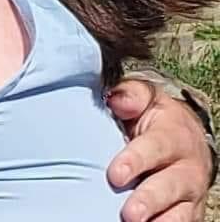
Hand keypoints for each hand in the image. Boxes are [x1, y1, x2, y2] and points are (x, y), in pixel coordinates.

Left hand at [106, 78, 212, 221]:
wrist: (187, 136)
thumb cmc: (155, 117)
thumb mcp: (145, 98)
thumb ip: (131, 95)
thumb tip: (117, 100)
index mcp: (173, 136)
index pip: (154, 149)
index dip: (135, 162)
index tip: (115, 175)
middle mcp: (187, 168)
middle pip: (170, 187)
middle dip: (149, 201)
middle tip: (129, 214)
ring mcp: (190, 195)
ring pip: (180, 214)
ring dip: (160, 221)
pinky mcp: (189, 213)